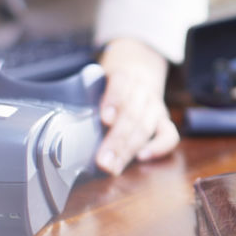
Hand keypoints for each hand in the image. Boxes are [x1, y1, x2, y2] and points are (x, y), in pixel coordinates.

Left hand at [95, 38, 179, 174]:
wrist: (138, 68)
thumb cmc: (110, 83)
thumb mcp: (98, 79)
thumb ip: (87, 94)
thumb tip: (66, 119)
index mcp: (124, 76)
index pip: (121, 85)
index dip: (114, 102)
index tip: (104, 119)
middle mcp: (142, 90)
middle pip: (132, 114)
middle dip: (116, 140)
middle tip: (102, 161)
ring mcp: (155, 106)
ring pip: (146, 127)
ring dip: (128, 150)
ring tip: (113, 167)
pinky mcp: (163, 120)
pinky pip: (169, 135)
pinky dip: (159, 147)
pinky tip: (142, 157)